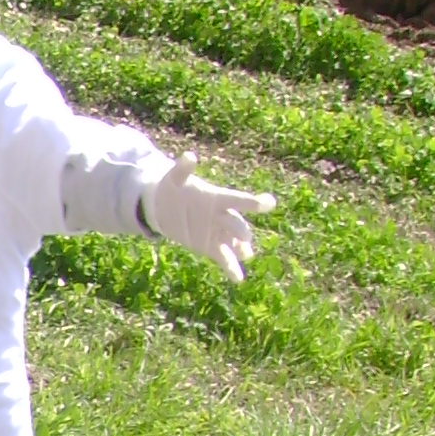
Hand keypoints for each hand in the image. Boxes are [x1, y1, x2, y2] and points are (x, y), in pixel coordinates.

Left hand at [145, 153, 275, 282]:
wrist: (165, 208)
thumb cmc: (174, 188)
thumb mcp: (174, 178)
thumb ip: (183, 169)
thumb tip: (189, 156)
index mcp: (218, 198)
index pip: (237, 199)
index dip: (252, 202)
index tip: (269, 203)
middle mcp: (222, 216)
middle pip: (236, 223)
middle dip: (241, 229)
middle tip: (245, 237)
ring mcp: (218, 232)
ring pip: (234, 243)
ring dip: (241, 249)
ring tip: (246, 255)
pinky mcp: (211, 247)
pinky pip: (224, 258)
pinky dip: (231, 268)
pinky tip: (238, 279)